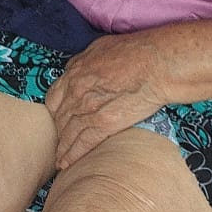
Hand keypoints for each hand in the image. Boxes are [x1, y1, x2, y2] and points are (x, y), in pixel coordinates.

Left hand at [44, 31, 168, 168]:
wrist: (156, 64)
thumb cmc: (137, 51)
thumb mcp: (102, 47)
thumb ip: (86, 61)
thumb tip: (80, 68)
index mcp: (75, 72)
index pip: (54, 98)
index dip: (55, 112)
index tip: (57, 119)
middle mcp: (76, 92)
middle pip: (60, 118)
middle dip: (58, 132)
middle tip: (58, 143)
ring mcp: (88, 109)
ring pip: (68, 133)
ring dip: (62, 149)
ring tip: (61, 161)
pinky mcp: (103, 124)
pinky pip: (82, 143)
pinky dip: (73, 156)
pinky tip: (68, 164)